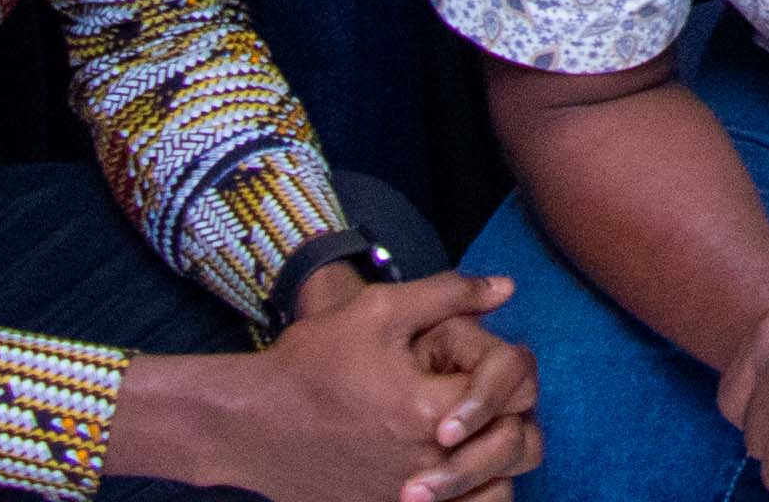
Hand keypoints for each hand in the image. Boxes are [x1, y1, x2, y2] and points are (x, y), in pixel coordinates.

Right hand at [112, 269, 535, 501]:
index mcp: (428, 410)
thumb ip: (450, 294)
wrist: (252, 423)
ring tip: (481, 432)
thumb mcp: (378, 311)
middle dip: (514, 412)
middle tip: (493, 396)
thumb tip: (506, 287)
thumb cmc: (312, 363)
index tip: (484, 359)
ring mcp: (408, 498)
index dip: (510, 366)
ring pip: (496, 492)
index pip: (512, 388)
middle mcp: (426, 464)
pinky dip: (469, 494)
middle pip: (517, 445)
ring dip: (500, 460)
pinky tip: (452, 464)